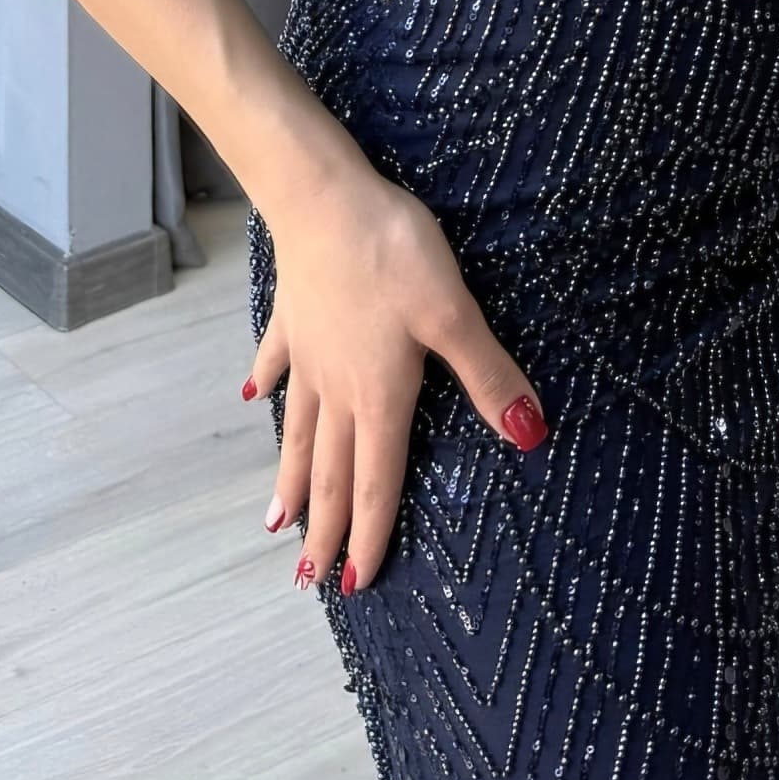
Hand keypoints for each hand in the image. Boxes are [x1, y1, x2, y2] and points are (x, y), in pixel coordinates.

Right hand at [242, 145, 547, 596]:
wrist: (321, 195)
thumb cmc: (391, 250)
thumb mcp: (453, 312)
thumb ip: (488, 375)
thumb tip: (528, 435)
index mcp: (378, 395)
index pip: (375, 481)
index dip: (369, 534)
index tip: (356, 584)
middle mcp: (336, 387)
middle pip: (330, 472)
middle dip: (324, 529)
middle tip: (310, 581)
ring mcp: (307, 354)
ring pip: (299, 432)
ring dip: (291, 480)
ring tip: (276, 524)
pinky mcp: (291, 316)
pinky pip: (276, 365)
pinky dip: (264, 388)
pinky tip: (251, 400)